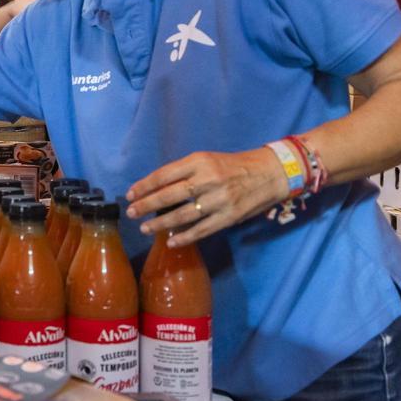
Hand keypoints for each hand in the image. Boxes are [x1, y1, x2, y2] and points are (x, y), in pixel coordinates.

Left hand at [125, 148, 289, 246]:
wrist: (270, 173)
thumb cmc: (234, 165)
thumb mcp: (208, 160)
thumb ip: (185, 172)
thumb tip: (157, 188)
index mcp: (200, 162)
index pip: (164, 175)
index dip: (145, 186)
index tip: (130, 194)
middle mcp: (207, 180)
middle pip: (169, 196)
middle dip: (146, 205)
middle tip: (131, 213)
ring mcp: (218, 200)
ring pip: (182, 216)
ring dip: (160, 224)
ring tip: (145, 228)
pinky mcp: (229, 217)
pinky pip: (201, 230)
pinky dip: (184, 237)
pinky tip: (171, 241)